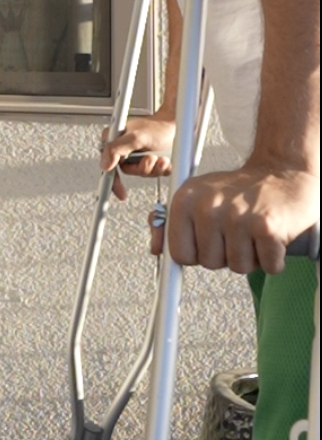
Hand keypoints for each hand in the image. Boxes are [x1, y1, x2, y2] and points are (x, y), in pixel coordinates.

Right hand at [101, 114, 175, 199]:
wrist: (176, 127)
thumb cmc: (158, 127)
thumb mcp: (135, 137)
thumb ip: (116, 149)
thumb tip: (104, 165)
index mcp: (115, 141)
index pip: (108, 165)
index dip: (112, 180)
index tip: (120, 192)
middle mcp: (125, 150)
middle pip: (128, 171)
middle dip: (142, 168)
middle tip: (150, 158)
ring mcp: (138, 157)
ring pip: (143, 173)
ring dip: (154, 167)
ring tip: (160, 156)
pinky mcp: (151, 163)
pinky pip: (154, 174)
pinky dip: (161, 169)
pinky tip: (165, 159)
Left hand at [158, 160, 319, 273]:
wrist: (284, 171)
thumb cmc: (238, 190)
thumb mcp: (198, 198)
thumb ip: (170, 224)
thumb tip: (155, 249)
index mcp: (185, 200)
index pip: (179, 254)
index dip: (198, 253)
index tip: (210, 240)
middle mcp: (208, 207)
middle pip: (210, 264)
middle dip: (226, 253)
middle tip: (238, 229)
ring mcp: (238, 217)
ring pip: (238, 267)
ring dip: (251, 255)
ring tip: (254, 230)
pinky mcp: (268, 227)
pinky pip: (268, 266)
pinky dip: (274, 258)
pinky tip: (272, 235)